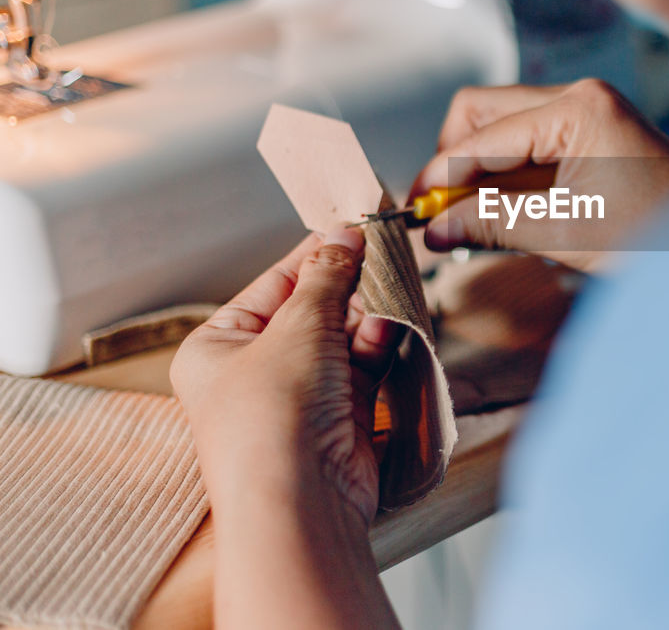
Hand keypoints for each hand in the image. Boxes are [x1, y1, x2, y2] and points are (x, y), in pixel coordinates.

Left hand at [171, 229, 399, 525]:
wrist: (300, 501)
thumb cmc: (272, 418)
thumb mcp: (296, 326)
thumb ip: (326, 277)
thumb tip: (343, 234)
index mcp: (216, 347)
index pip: (272, 284)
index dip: (314, 255)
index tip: (352, 229)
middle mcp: (254, 371)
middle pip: (310, 309)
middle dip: (347, 287)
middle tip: (381, 257)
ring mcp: (299, 397)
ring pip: (342, 338)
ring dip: (366, 317)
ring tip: (390, 292)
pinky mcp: (338, 418)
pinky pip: (362, 368)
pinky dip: (377, 348)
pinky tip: (390, 330)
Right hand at [413, 79, 668, 270]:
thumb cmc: (659, 237)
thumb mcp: (566, 233)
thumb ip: (492, 223)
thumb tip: (432, 228)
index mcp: (577, 108)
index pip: (482, 133)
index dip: (441, 175)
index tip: (414, 214)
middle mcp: (580, 97)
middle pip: (483, 112)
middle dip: (452, 160)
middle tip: (434, 212)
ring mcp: (588, 113)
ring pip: (503, 127)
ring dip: (477, 170)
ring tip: (459, 220)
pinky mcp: (593, 136)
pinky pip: (530, 146)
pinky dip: (506, 177)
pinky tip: (493, 214)